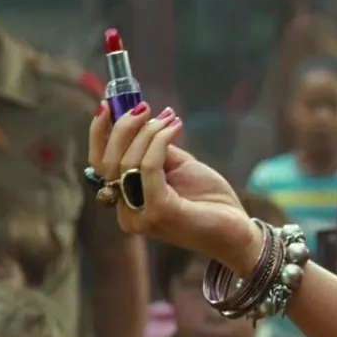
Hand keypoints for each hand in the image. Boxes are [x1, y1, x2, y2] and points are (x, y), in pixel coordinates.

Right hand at [88, 102, 262, 274]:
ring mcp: (140, 216)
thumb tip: (143, 121)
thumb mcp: (177, 167)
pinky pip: (149, 167)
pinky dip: (160, 142)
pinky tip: (175, 127)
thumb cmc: (208, 200)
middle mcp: (127, 213)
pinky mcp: (159, 212)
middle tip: (145, 108)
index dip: (99, 134)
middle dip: (123, 128)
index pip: (99, 166)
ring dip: (147, 132)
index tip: (107, 105)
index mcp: (126, 202)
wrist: (238, 231)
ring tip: (169, 119)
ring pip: (127, 162)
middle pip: (108, 162)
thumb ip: (154, 150)